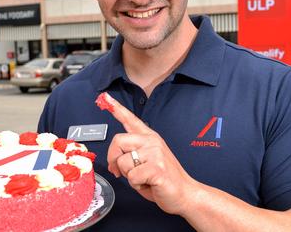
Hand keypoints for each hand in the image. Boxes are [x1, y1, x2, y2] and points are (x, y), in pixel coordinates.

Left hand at [102, 93, 199, 214]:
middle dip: (114, 160)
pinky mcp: (156, 168)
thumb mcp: (145, 162)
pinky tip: (148, 183)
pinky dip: (136, 185)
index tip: (105, 97)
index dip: (116, 108)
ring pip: (122, 162)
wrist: (184, 193)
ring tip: (143, 178)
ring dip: (129, 176)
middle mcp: (152, 141)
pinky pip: (132, 176)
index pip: (130, 119)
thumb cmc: (163, 180)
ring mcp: (155, 153)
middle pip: (118, 141)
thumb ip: (130, 155)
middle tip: (121, 172)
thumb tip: (113, 161)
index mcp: (149, 137)